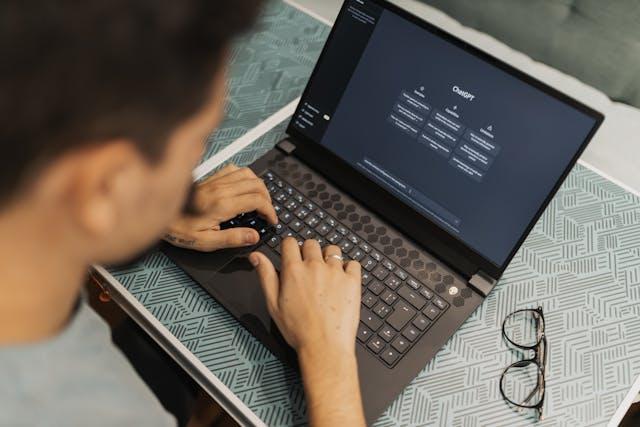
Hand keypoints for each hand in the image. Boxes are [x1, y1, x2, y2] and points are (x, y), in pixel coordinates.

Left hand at [164, 164, 276, 251]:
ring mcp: (215, 181)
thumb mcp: (206, 242)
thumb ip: (232, 238)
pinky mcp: (210, 178)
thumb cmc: (180, 230)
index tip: (271, 220)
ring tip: (259, 199)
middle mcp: (221, 189)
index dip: (270, 210)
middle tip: (267, 212)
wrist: (161, 216)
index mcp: (222, 205)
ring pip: (248, 173)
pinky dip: (245, 175)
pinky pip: (233, 168)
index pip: (257, 200)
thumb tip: (253, 236)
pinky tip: (244, 186)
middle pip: (256, 184)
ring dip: (259, 185)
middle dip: (268, 198)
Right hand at [250, 238, 365, 426]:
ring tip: (326, 274)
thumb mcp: (273, 304)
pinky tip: (342, 280)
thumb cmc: (298, 330)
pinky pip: (353, 263)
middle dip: (308, 252)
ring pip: (333, 250)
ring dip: (328, 257)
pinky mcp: (352, 281)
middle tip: (309, 269)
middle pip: (311, 243)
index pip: (290, 242)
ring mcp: (335, 272)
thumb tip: (256, 256)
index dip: (289, 248)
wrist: (324, 346)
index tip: (292, 255)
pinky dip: (349, 268)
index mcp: (294, 271)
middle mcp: (315, 267)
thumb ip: (265, 276)